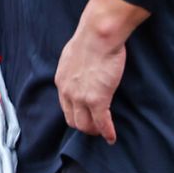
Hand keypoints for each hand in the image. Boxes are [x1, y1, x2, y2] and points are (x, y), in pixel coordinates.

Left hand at [53, 0, 147, 144]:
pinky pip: (102, 123)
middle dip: (84, 126)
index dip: (76, 113)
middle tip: (95, 127)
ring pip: (85, 125)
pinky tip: (112, 137)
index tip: (85, 115)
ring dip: (94, 131)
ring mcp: (81, 98)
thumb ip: (75, 67)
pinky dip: (107, 133)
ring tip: (103, 132)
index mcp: (61, 80)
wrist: (98, 35)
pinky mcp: (97, 100)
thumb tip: (82, 70)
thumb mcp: (73, 54)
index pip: (65, 106)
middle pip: (72, 119)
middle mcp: (67, 92)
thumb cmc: (90, 38)